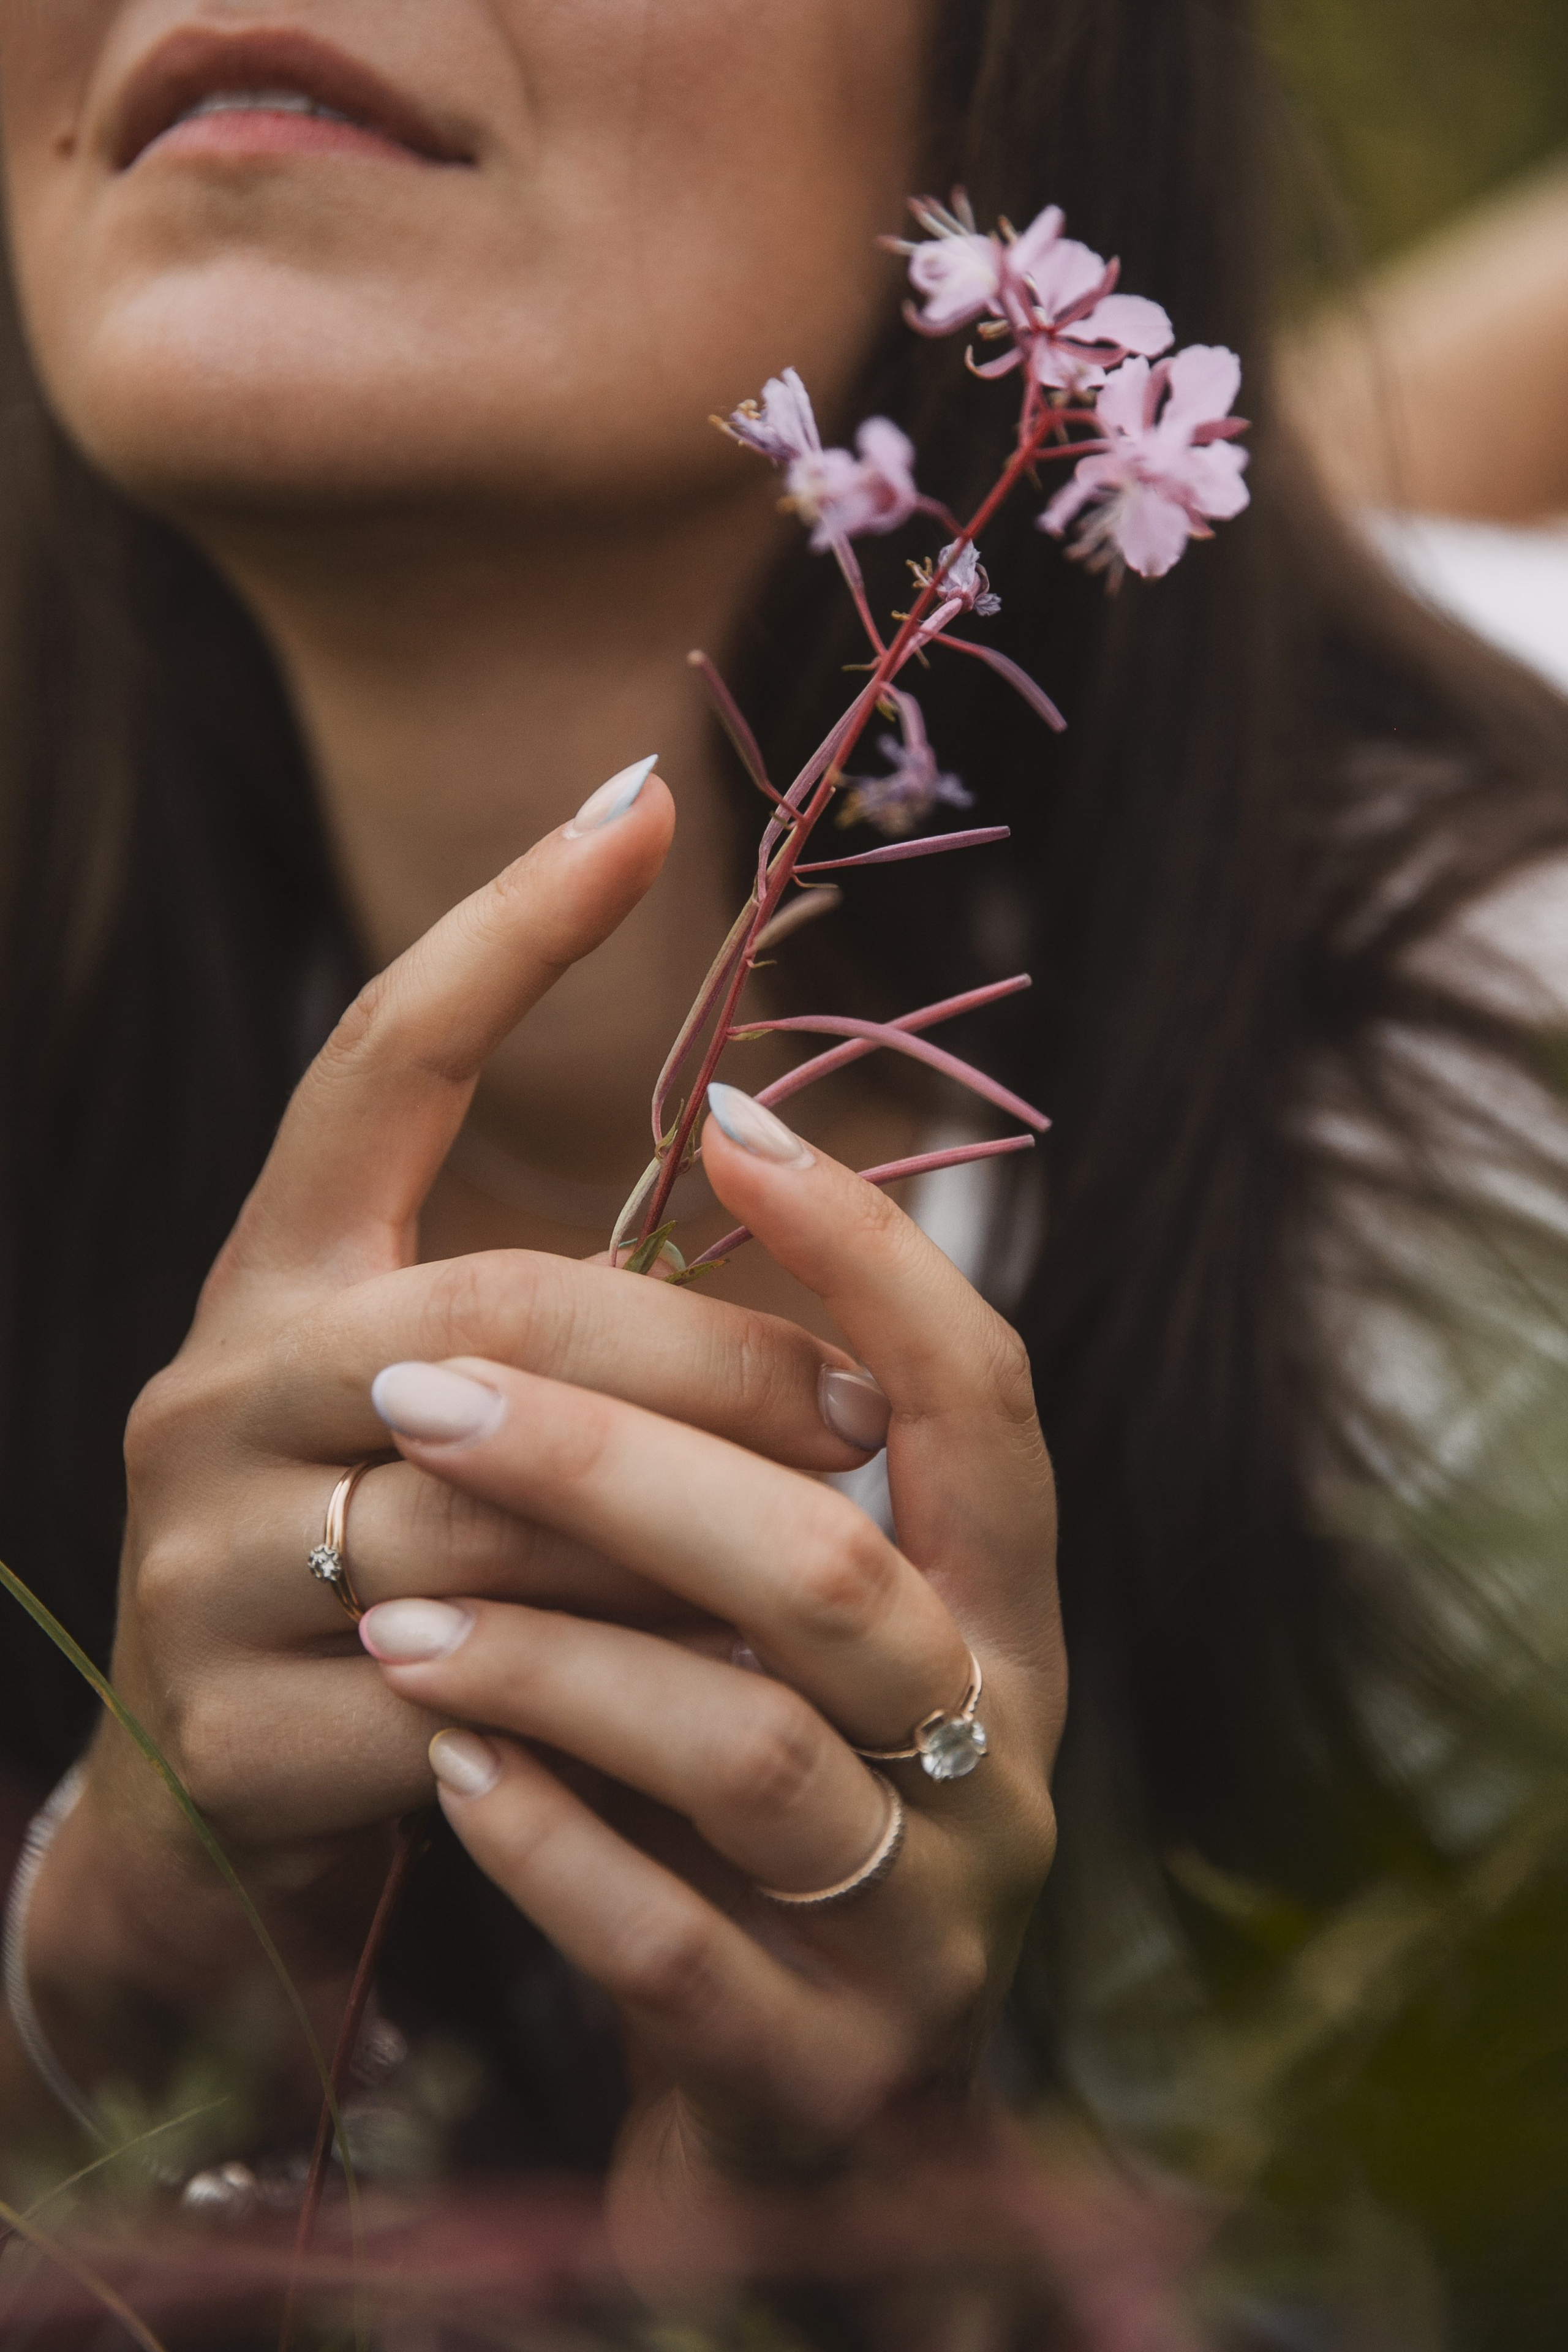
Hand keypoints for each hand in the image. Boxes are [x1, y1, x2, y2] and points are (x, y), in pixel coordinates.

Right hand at [21, 774, 885, 2109]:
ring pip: (505, 1503)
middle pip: (501, 1310)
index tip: (639, 795)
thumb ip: (570, 1349)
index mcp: (280, 1286)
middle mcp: (212, 1388)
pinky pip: (475, 1686)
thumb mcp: (459, 1441)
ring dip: (693, 1541)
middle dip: (714, 1360)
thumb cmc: (401, 1600)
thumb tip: (801, 1261)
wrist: (220, 1847)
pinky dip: (616, 1700)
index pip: (378, 1062)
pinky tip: (709, 1716)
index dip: (508, 928)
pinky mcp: (229, 1730)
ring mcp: (198, 1559)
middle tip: (870, 1412)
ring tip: (826, 1567)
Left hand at [358, 1091, 1063, 2279]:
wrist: (819, 2148)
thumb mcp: (811, 1657)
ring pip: (747, 1749)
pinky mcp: (817, 2073)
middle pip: (828, 1566)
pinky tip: (445, 1769)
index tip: (732, 1121)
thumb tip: (652, 1249)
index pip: (976, 1399)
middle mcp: (994, 1762)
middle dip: (618, 1465)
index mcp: (1003, 1624)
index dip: (869, 1256)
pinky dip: (548, 1844)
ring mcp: (921, 1930)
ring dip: (556, 1655)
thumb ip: (769, 1495)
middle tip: (422, 1394)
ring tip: (395, 1609)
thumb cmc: (782, 1834)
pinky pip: (673, 1944)